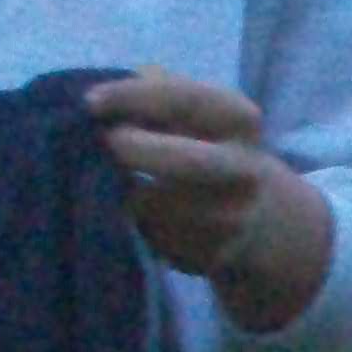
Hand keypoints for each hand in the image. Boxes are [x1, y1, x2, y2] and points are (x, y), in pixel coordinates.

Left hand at [86, 67, 333, 334]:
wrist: (262, 217)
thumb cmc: (208, 147)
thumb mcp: (197, 113)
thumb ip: (157, 93)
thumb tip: (104, 95)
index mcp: (240, 121)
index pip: (185, 100)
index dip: (133, 97)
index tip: (89, 101)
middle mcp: (245, 171)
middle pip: (184, 162)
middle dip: (134, 151)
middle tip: (104, 145)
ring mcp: (232, 219)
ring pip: (158, 207)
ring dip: (126, 194)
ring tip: (116, 182)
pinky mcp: (213, 257)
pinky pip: (155, 239)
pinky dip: (136, 224)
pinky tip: (139, 214)